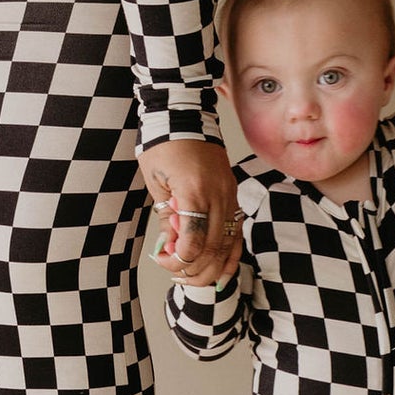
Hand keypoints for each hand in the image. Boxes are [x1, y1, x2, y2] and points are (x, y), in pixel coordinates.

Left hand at [140, 136, 240, 285]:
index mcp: (194, 191)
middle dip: (195, 269)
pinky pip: (237, 230)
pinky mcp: (233, 193)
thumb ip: (168, 218)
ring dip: (212, 267)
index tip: (165, 260)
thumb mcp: (156, 183)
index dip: (178, 259)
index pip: (193, 242)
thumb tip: (172, 247)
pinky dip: (231, 254)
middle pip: (213, 248)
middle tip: (177, 274)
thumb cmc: (164, 146)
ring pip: (229, 243)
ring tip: (195, 277)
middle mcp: (218, 195)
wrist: (184, 116)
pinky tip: (222, 271)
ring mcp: (229, 194)